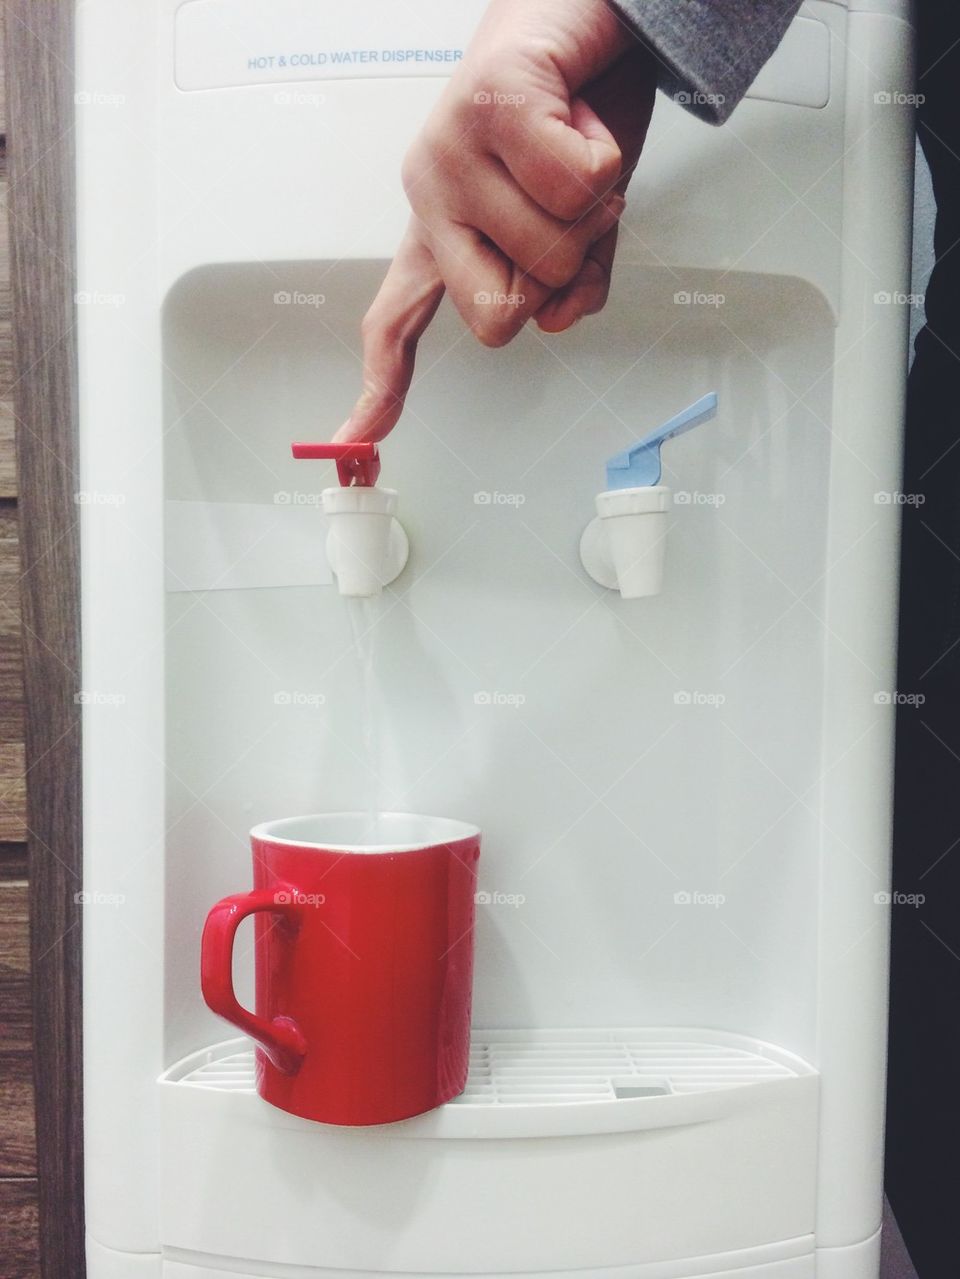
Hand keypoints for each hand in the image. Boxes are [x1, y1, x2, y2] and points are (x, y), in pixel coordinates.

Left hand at [336, 0, 655, 441]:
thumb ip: (566, 286)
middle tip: (569, 207)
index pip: (397, 323)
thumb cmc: (578, 122)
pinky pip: (576, 183)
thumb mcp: (579, 227)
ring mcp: (450, 150)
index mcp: (441, 234)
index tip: (358, 444)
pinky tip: (583, 117)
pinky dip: (606, 157)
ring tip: (580, 149)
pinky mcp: (487, 103)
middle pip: (501, 315)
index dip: (381, 387)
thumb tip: (553, 320)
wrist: (592, 17)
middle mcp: (429, 197)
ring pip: (552, 247)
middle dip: (560, 273)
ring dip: (597, 208)